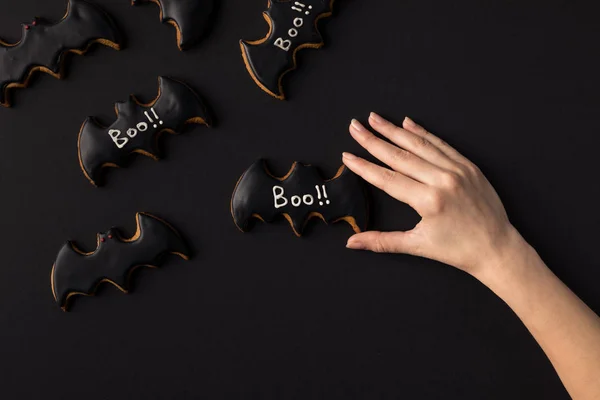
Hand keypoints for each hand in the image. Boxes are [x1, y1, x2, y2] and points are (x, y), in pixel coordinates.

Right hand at [343, 113, 522, 276]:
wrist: (497, 248)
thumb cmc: (458, 250)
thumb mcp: (417, 246)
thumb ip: (381, 241)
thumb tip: (352, 243)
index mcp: (429, 201)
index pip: (387, 179)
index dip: (364, 166)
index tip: (347, 155)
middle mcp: (442, 181)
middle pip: (399, 155)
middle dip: (373, 139)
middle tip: (355, 126)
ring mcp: (457, 170)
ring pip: (419, 144)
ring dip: (394, 129)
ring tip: (375, 118)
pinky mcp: (468, 166)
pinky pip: (441, 144)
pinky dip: (423, 132)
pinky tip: (408, 122)